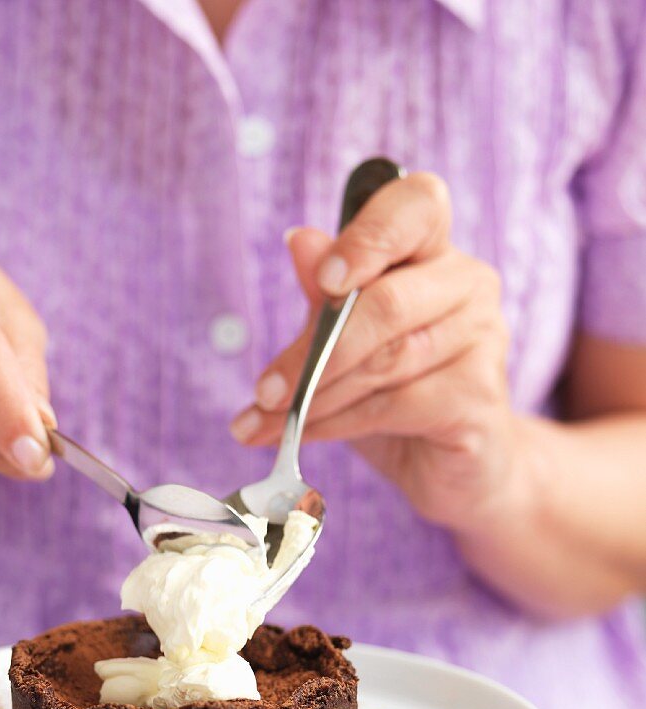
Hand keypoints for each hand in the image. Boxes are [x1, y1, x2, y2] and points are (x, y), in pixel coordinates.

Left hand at [231, 173, 520, 533]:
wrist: (454, 465)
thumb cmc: (397, 393)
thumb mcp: (345, 340)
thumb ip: (324, 294)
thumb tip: (299, 240)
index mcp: (433, 250)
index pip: (416, 205)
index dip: (369, 237)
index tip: (324, 280)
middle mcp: (468, 284)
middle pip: (387, 302)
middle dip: (312, 353)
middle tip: (263, 391)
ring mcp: (483, 339)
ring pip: (385, 361)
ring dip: (315, 396)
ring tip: (267, 421)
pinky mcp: (479, 398)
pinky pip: (394, 407)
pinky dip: (336, 425)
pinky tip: (300, 436)